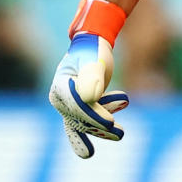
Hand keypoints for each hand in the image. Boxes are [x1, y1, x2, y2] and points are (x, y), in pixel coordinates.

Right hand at [48, 33, 129, 158]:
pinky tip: (117, 130)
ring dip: (102, 130)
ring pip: (85, 123)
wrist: (93, 48)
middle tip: (119, 133)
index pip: (76, 105)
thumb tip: (90, 98)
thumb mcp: (93, 60)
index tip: (110, 122)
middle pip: (80, 118)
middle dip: (99, 125)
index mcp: (60, 86)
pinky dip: (101, 126)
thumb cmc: (92, 51)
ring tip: (120, 134)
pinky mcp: (81, 109)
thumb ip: (92, 77)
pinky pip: (89, 123)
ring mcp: (70, 105)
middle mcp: (62, 99)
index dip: (93, 115)